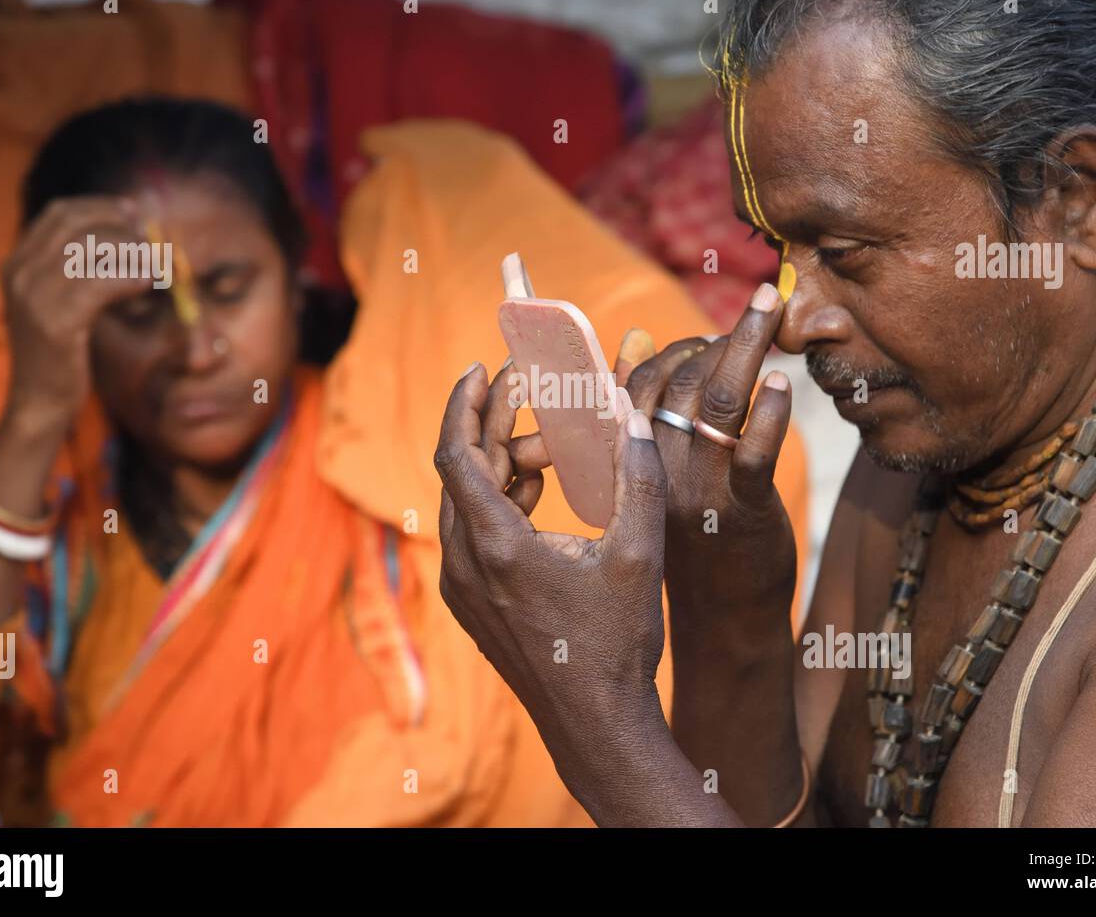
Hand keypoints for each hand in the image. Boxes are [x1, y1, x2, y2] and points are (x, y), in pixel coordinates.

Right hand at [0, 196, 153, 434]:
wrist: (39, 401)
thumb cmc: (62, 352)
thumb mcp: (65, 302)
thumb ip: (85, 269)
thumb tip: (135, 235)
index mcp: (17, 262)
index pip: (60, 213)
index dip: (101, 207)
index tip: (135, 212)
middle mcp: (19, 272)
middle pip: (77, 225)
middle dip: (121, 226)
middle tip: (152, 239)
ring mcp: (32, 296)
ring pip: (91, 250)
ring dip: (132, 252)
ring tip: (157, 265)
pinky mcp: (54, 322)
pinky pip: (100, 284)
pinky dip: (129, 278)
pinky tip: (148, 282)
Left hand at [434, 361, 669, 771]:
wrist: (596, 726)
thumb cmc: (617, 644)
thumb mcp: (639, 552)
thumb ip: (638, 474)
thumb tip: (630, 410)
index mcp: (496, 546)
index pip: (457, 452)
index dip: (465, 403)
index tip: (482, 368)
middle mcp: (465, 565)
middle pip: (462, 472)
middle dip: (495, 427)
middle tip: (530, 396)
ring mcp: (464, 590)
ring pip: (467, 503)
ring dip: (501, 466)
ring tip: (550, 448)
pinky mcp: (473, 606)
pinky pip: (472, 535)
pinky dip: (499, 502)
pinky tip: (539, 493)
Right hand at [623, 282, 795, 623]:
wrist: (722, 619)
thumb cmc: (694, 534)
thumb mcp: (659, 474)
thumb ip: (646, 406)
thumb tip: (636, 335)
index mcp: (631, 462)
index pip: (635, 385)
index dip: (671, 350)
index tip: (704, 338)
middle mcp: (658, 472)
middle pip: (680, 382)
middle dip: (715, 338)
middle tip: (755, 313)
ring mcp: (700, 491)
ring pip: (718, 400)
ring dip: (746, 344)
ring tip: (772, 306)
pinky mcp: (742, 510)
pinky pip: (754, 450)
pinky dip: (770, 410)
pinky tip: (783, 381)